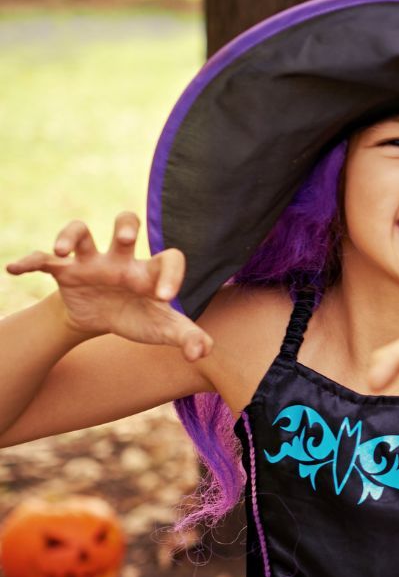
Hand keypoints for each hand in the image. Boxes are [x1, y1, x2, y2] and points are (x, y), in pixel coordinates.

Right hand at [5, 213, 210, 360]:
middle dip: (125, 225)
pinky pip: (43, 261)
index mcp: (150, 270)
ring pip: (81, 233)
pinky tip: (15, 268)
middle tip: (126, 237)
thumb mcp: (162, 330)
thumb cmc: (139, 317)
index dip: (171, 272)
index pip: (169, 258)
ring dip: (69, 235)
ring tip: (61, 250)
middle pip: (125, 224)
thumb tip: (202, 351)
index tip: (167, 297)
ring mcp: (92, 262)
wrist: (102, 319)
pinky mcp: (65, 271)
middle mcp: (121, 259)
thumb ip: (187, 337)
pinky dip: (29, 261)